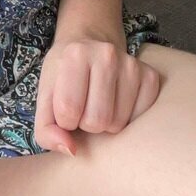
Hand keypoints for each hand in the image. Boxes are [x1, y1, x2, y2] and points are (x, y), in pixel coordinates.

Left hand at [33, 31, 161, 156]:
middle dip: (87, 123)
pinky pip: (140, 118)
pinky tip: (117, 102)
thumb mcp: (46, 97)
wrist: (87, 45)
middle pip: (97, 120)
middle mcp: (106, 54)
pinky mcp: (149, 77)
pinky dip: (127, 119)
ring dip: (106, 123)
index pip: (68, 110)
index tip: (66, 108)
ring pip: (119, 123)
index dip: (65, 120)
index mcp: (75, 55)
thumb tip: (71, 150)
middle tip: (84, 106)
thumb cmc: (64, 77)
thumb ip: (46, 129)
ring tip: (99, 103)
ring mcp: (131, 65)